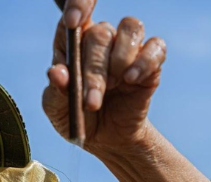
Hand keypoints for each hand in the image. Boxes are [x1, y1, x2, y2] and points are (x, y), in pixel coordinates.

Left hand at [43, 0, 165, 157]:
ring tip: (114, 86)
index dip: (77, 7)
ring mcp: (126, 49)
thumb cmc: (77, 117)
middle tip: (91, 101)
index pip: (74, 13)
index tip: (73, 20)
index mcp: (72, 44)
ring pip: (130, 27)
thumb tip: (56, 72)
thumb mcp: (58, 109)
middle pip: (100, 34)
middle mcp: (100, 40)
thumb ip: (55, 90)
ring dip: (119, 60)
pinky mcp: (150, 62)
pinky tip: (131, 79)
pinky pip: (155, 46)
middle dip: (94, 71)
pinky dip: (144, 62)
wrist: (105, 139)